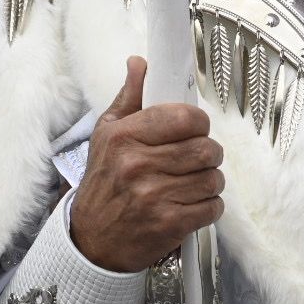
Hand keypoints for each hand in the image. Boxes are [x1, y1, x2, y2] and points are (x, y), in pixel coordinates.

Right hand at [70, 56, 224, 272]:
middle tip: (196, 160)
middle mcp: (137, 165)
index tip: (194, 131)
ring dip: (210, 181)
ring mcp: (153, 197)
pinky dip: (209, 206)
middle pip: (206, 149)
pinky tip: (192, 205)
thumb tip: (139, 62)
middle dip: (208, 154)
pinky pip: (212, 207)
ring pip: (213, 178)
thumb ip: (129, 97)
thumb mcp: (106, 135)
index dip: (198, 123)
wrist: (90, 242)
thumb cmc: (103, 183)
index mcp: (125, 137)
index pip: (184, 118)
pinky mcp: (168, 225)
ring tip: (193, 183)